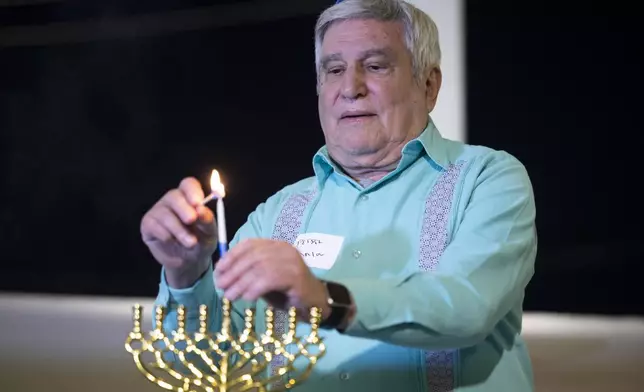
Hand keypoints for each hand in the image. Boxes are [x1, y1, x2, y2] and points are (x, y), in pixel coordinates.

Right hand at [140, 177, 217, 287]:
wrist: (189, 262)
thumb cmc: (201, 242)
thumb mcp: (210, 234)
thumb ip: (207, 221)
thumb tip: (201, 210)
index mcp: (190, 198)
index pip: (188, 185)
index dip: (192, 191)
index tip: (198, 203)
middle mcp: (172, 200)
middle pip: (174, 196)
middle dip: (184, 209)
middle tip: (192, 220)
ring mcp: (158, 211)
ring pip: (165, 214)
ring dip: (179, 230)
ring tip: (191, 243)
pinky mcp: (147, 224)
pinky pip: (154, 226)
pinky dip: (166, 236)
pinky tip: (173, 242)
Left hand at [214, 239, 330, 321]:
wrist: (315, 303)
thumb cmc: (287, 292)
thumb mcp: (264, 280)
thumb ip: (248, 274)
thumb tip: (223, 276)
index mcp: (276, 245)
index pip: (249, 244)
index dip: (231, 256)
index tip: (218, 270)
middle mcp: (284, 249)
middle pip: (252, 256)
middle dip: (233, 271)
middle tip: (220, 286)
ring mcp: (292, 261)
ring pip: (259, 268)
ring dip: (240, 283)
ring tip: (229, 296)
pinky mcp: (296, 276)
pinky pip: (269, 280)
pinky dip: (254, 289)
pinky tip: (248, 299)